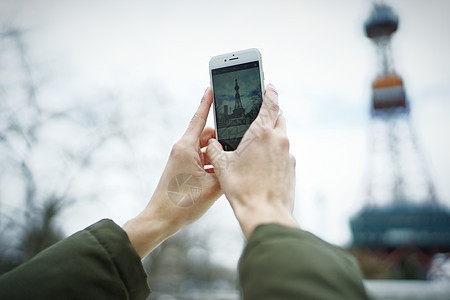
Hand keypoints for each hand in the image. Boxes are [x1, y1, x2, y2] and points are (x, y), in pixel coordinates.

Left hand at [124, 88, 221, 257]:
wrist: (160, 220)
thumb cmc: (182, 204)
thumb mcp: (213, 187)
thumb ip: (227, 170)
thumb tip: (237, 161)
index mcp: (186, 148)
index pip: (199, 118)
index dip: (207, 102)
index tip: (212, 87)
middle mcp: (182, 150)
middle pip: (206, 135)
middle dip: (222, 137)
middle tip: (240, 138)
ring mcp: (182, 160)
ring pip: (205, 149)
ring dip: (218, 152)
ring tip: (234, 159)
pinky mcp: (182, 169)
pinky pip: (201, 159)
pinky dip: (212, 162)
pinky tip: (224, 172)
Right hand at [206, 84, 297, 237]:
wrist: (265, 213)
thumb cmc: (242, 188)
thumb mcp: (222, 166)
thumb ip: (215, 149)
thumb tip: (211, 143)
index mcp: (262, 133)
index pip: (271, 103)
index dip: (269, 92)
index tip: (268, 86)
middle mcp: (279, 140)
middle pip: (279, 118)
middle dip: (270, 114)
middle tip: (258, 117)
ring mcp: (288, 155)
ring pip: (282, 136)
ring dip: (272, 134)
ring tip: (257, 144)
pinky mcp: (291, 168)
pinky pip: (284, 153)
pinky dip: (275, 152)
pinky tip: (263, 164)